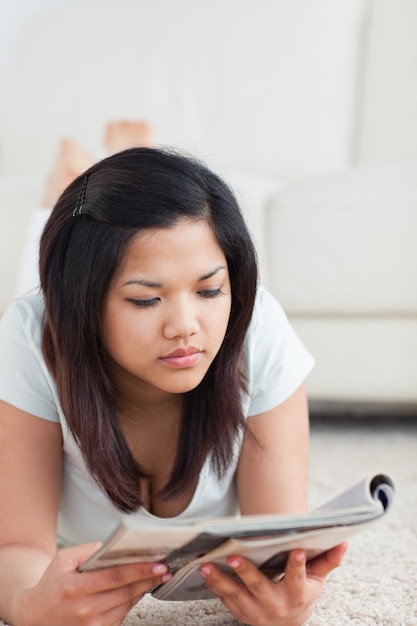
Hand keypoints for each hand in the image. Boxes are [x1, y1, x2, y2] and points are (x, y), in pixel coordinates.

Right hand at [15, 542, 171, 625]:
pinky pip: (121, 616)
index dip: (140, 569)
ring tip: (155, 576)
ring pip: (127, 605)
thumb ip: (89, 550)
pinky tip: (138, 590)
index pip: (115, 577)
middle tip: (165, 568)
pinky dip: (131, 602)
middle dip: (148, 578)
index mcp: (75, 589)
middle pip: (126, 592)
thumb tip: (114, 548)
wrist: (36, 616)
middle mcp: (84, 610)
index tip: (158, 562)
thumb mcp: (63, 560)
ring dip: (143, 590)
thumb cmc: (52, 585)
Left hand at [199, 543, 347, 625]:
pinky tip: (204, 571)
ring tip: (206, 564)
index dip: (297, 565)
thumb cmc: (303, 592)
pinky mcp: (241, 613)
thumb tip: (343, 542)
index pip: (297, 579)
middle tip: (233, 556)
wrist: (289, 624)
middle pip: (260, 588)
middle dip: (246, 572)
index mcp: (298, 596)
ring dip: (220, 580)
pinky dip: (214, 586)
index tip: (295, 549)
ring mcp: (257, 613)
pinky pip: (226, 599)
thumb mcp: (317, 579)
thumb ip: (328, 561)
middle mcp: (277, 607)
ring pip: (236, 595)